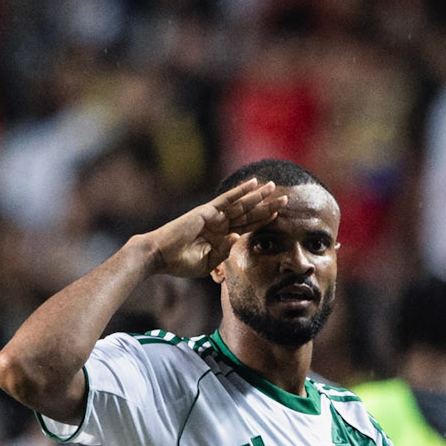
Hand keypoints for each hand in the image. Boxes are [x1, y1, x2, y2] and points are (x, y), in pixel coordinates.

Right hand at [140, 178, 287, 278]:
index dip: (263, 221)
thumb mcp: (208, 262)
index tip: (279, 216)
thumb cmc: (180, 262)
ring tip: (275, 187)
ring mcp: (214, 215)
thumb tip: (239, 236)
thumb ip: (224, 252)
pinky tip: (254, 183)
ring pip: (242, 204)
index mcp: (221, 237)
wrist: (160, 256)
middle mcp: (220, 223)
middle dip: (267, 206)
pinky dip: (241, 190)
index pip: (247, 226)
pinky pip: (228, 199)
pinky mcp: (207, 210)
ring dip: (259, 196)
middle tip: (285, 198)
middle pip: (249, 213)